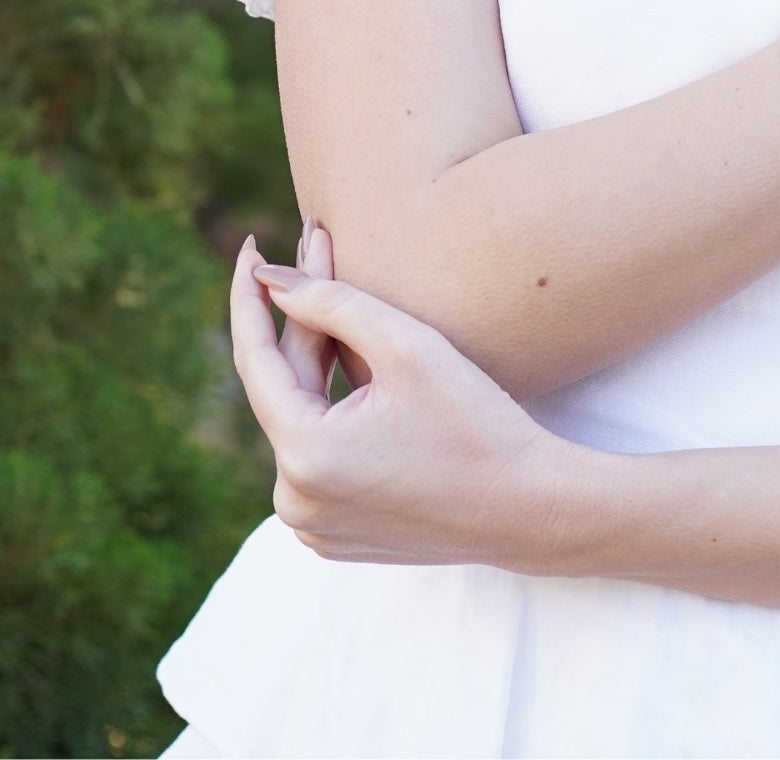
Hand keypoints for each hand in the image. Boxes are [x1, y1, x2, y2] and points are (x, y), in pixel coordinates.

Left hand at [228, 229, 581, 567]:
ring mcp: (312, 524)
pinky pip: (321, 457)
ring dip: (321, 364)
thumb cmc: (476, 420)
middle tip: (318, 245)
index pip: (256, 359)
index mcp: (304, 457)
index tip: (249, 247)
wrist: (530, 507)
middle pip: (288, 388)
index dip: (249, 297)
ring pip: (305, 421)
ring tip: (344, 305)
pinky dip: (334, 412)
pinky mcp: (335, 534)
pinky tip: (364, 374)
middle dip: (304, 318)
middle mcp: (293, 501)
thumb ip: (331, 303)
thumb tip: (270, 279)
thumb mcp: (407, 346)